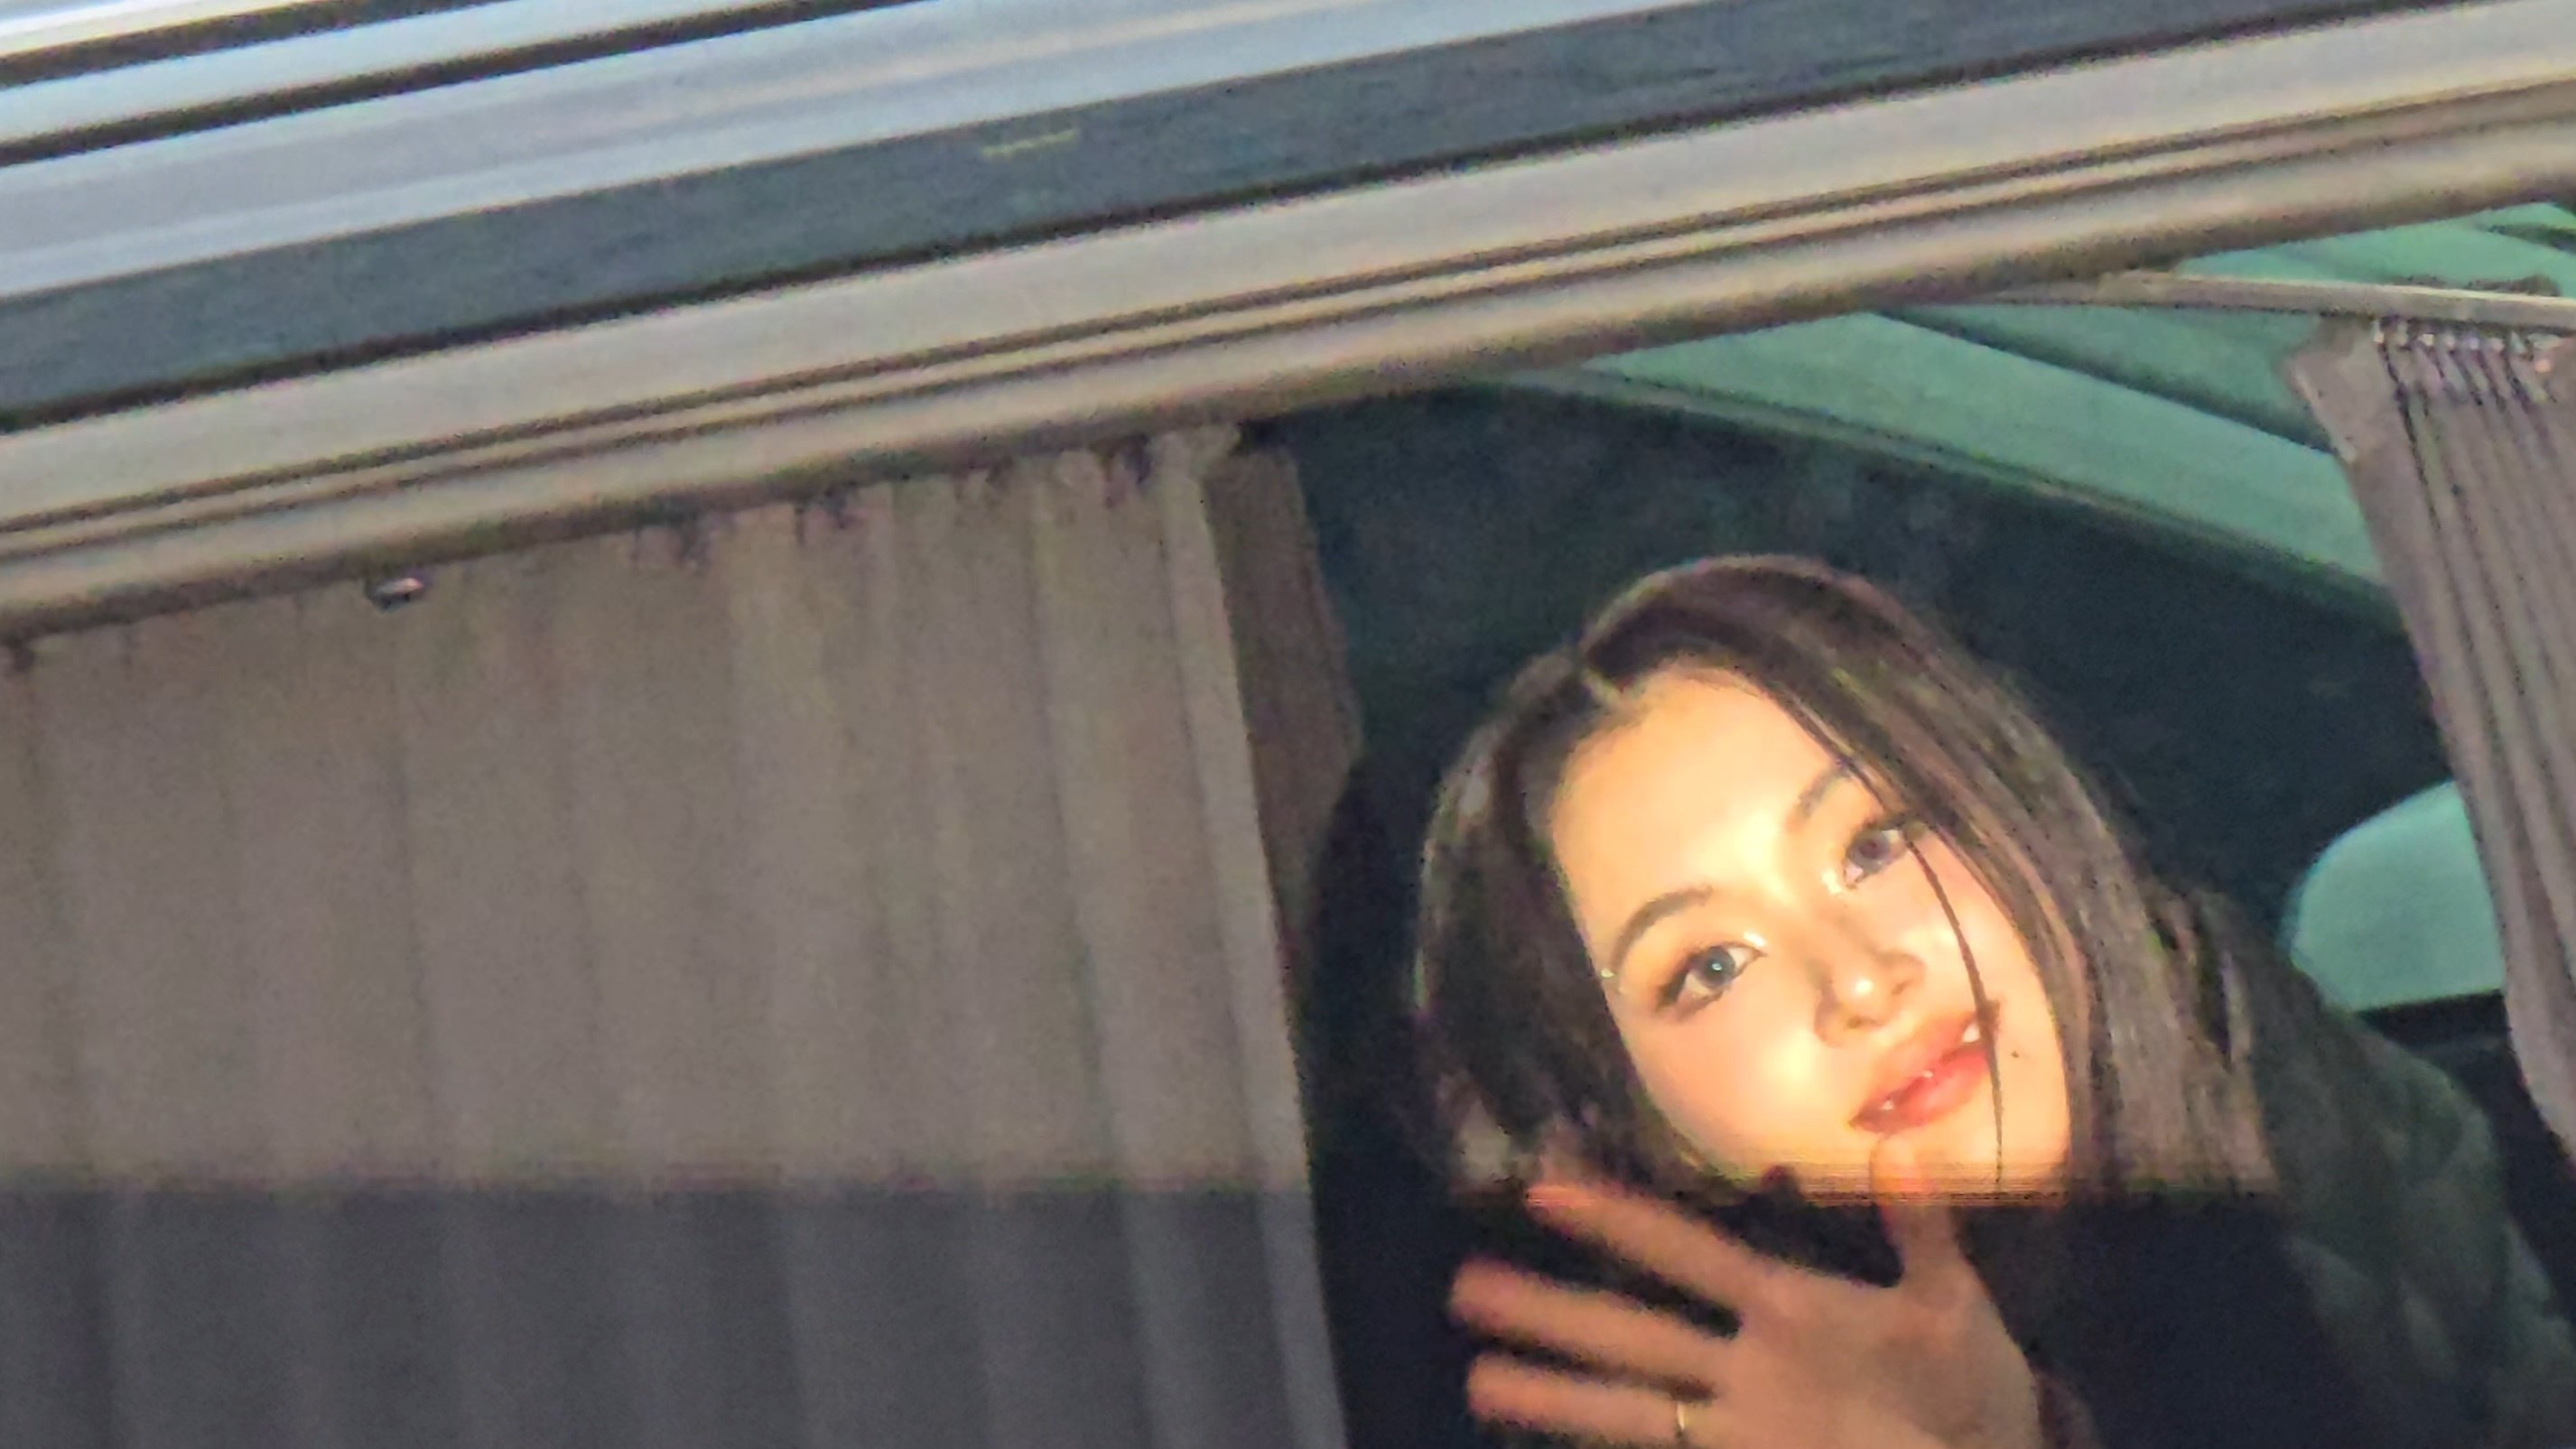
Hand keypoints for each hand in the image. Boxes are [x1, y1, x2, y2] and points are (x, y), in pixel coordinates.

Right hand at [1448, 1144, 2041, 1448]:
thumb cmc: (1968, 1375)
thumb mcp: (1952, 1304)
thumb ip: (1921, 1236)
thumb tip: (1900, 1153)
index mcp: (1784, 1304)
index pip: (1685, 1254)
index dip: (1620, 1223)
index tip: (1547, 1189)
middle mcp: (1741, 1361)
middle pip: (1631, 1331)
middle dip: (1551, 1310)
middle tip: (1466, 1285)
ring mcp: (1739, 1421)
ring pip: (1630, 1405)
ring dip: (1556, 1393)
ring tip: (1478, 1380)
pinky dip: (1607, 1446)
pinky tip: (1550, 1447)